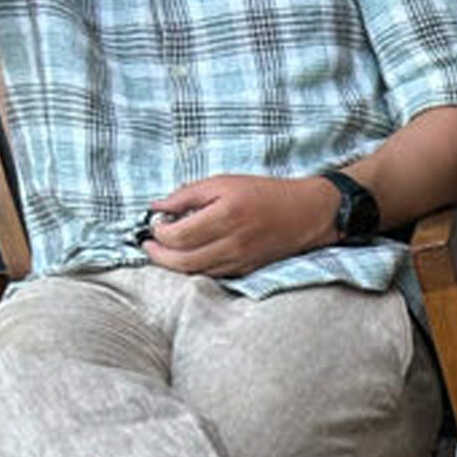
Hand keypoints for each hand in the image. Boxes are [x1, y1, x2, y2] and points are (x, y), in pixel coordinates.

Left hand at [138, 175, 337, 277]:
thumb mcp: (224, 182)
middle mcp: (232, 242)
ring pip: (193, 272)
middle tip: (149, 244)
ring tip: (164, 251)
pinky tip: (188, 256)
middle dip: (158, 254)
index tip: (155, 224)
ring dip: (173, 264)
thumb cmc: (265, 193)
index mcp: (225, 215)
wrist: (307, 213)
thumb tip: (156, 208)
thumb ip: (187, 194)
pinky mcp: (245, 270)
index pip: (177, 236)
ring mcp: (240, 260)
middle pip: (180, 261)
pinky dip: (193, 268)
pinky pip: (210, 275)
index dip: (157, 233)